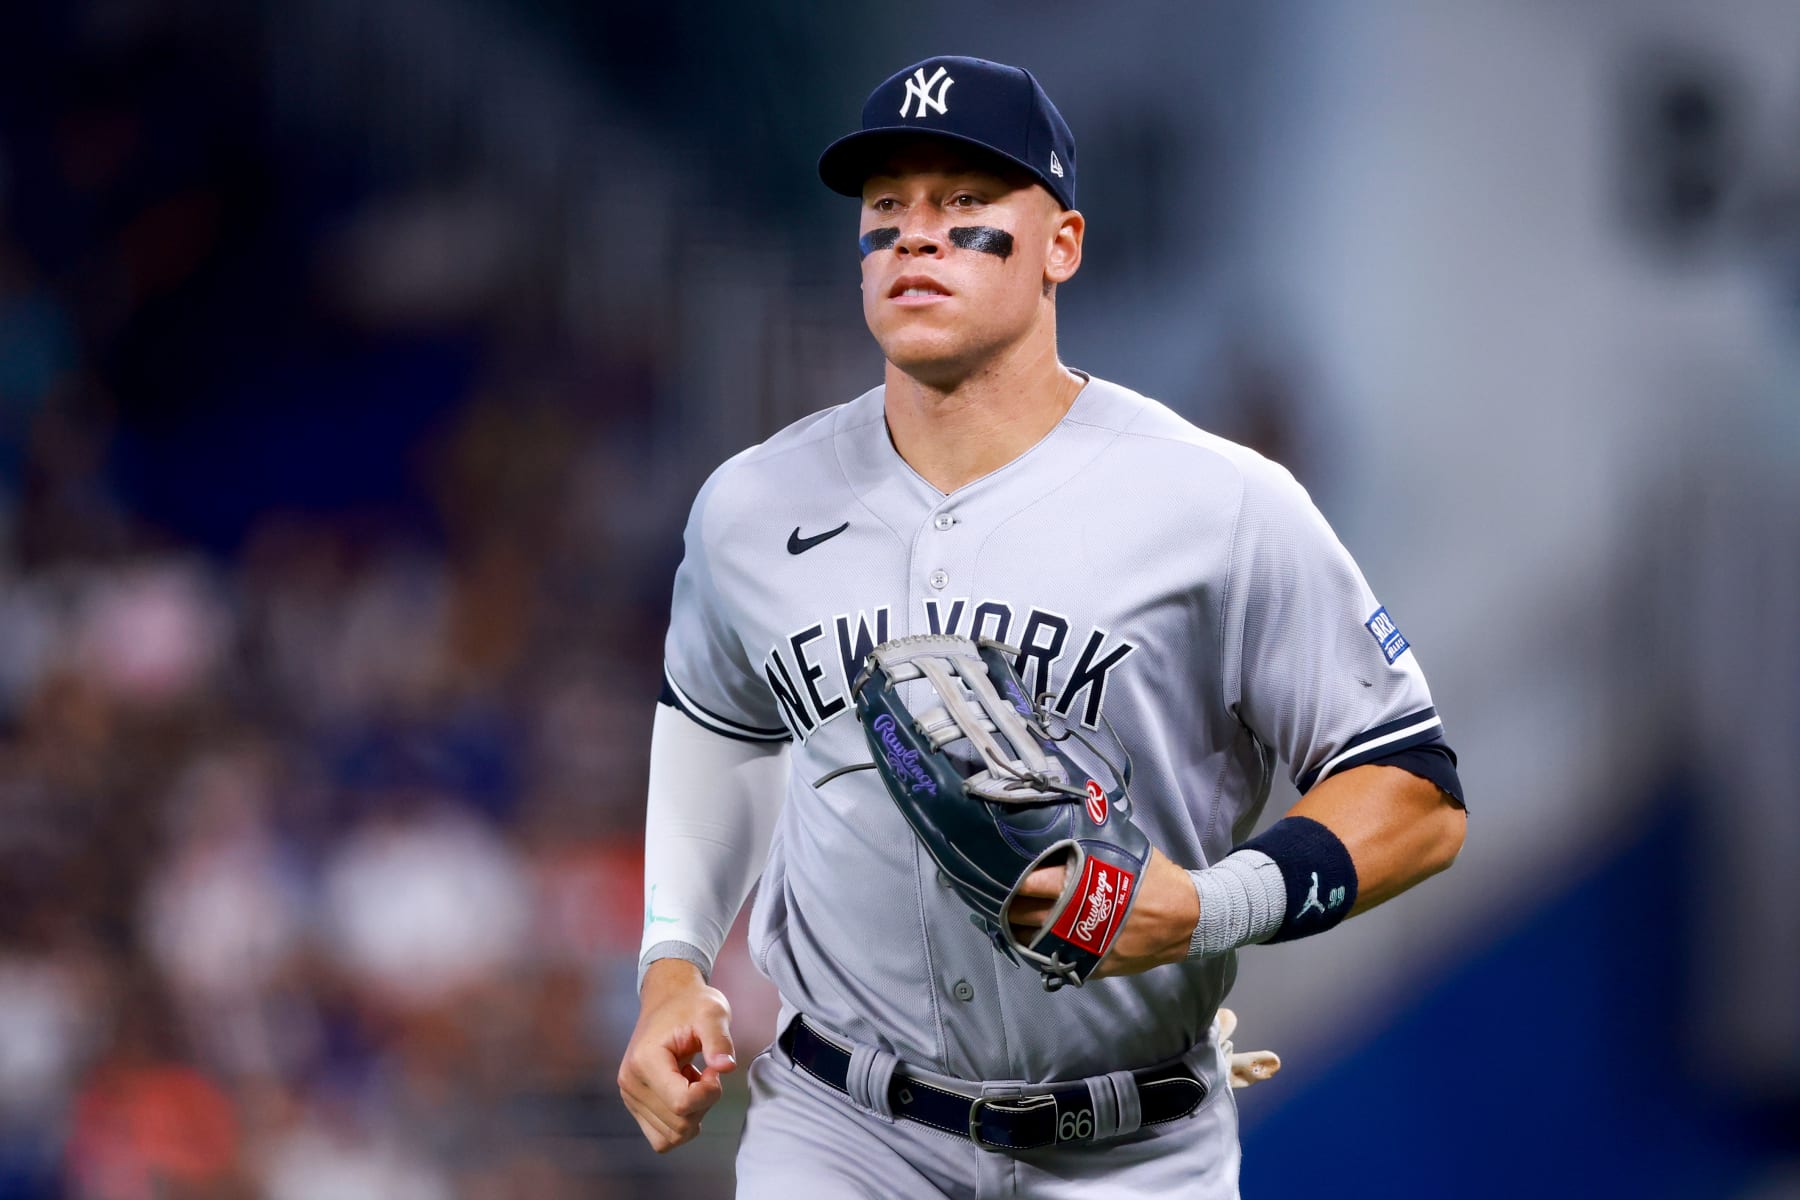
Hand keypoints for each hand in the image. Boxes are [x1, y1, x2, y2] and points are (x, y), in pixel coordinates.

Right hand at [617, 958, 737, 1151]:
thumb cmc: (691, 1004)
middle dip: (703, 1103)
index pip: (682, 1104)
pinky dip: (680, 1121)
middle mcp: (630, 1083)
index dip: (709, 1092)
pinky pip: (662, 1137)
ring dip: (692, 1114)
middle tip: (705, 1071)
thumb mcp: (712, 1013)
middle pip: (679, 1125)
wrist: (667, 999)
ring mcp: (630, 1097)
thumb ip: (720, 1040)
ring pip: (671, 1137)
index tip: (713, 1068)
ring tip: (692, 1080)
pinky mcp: (635, 1105)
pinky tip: (684, 1090)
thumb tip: (727, 1066)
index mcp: (645, 1061)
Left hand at [1007, 847, 1197, 976]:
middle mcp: (1084, 921)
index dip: (1017, 881)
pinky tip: (1035, 942)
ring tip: (1008, 920)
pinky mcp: (1097, 966)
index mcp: (1088, 888)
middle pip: (1031, 916)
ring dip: (1021, 932)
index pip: (1038, 884)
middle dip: (1011, 907)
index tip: (1002, 874)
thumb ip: (1098, 843)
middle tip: (997, 897)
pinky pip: (1060, 962)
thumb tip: (1072, 823)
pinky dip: (1044, 952)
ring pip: (1040, 944)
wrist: (1191, 919)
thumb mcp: (1130, 852)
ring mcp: (1089, 948)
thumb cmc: (1159, 880)